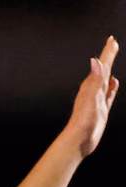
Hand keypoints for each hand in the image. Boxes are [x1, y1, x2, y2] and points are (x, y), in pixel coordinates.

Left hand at [65, 36, 118, 157]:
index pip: (102, 65)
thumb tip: (95, 61)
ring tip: (112, 61)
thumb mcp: (91, 97)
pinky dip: (112, 87)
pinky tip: (114, 84)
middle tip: (112, 44)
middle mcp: (93, 90)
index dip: (107, 52)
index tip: (112, 40)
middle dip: (108, 56)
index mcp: (91, 86)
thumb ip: (95, 80)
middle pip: (104, 69)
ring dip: (110, 70)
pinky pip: (108, 94)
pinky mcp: (101, 109)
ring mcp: (97, 99)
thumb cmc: (83, 121)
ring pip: (106, 80)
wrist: (79, 140)